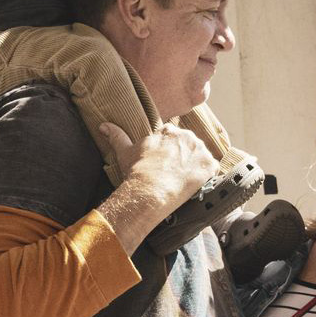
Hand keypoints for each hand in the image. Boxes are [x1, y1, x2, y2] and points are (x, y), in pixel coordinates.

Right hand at [100, 122, 218, 212]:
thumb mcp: (124, 151)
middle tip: (174, 172)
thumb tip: (103, 125)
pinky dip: (206, 176)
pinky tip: (195, 183)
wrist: (150, 191)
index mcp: (169, 131)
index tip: (164, 162)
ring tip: (183, 179)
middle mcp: (188, 136)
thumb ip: (116, 135)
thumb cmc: (137, 171)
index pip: (173, 136)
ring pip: (201, 156)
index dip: (169, 150)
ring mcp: (200, 151)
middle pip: (189, 145)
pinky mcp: (209, 166)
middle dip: (184, 156)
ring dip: (195, 165)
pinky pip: (212, 169)